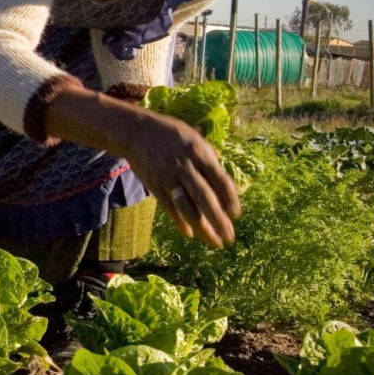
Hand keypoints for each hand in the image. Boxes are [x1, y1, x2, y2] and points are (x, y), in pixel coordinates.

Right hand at [115, 111, 240, 247]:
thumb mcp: (195, 138)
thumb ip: (211, 160)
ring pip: (186, 207)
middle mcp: (184, 167)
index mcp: (198, 153)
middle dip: (218, 219)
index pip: (219, 179)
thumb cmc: (171, 135)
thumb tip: (230, 185)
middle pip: (204, 197)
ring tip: (214, 242)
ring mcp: (168, 178)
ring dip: (201, 227)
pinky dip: (180, 222)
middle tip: (229, 237)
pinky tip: (191, 234)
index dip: (229, 198)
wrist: (136, 132)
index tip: (236, 214)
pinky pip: (169, 208)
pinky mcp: (155, 186)